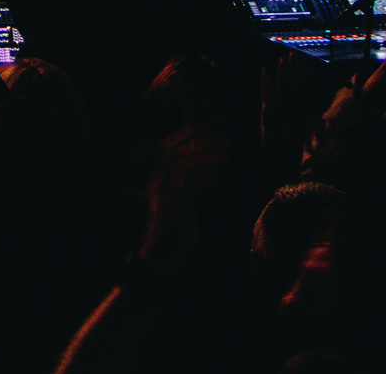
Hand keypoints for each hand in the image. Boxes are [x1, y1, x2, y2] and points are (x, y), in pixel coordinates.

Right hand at [138, 126, 227, 279]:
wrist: (164, 258)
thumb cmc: (176, 234)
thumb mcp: (182, 206)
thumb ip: (188, 189)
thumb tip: (205, 176)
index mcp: (158, 181)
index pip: (166, 148)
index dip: (183, 134)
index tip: (203, 127)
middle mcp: (158, 183)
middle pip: (172, 150)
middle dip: (199, 141)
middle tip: (223, 140)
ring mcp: (164, 193)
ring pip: (181, 162)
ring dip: (206, 157)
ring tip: (227, 159)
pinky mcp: (173, 204)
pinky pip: (186, 180)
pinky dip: (202, 175)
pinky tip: (216, 179)